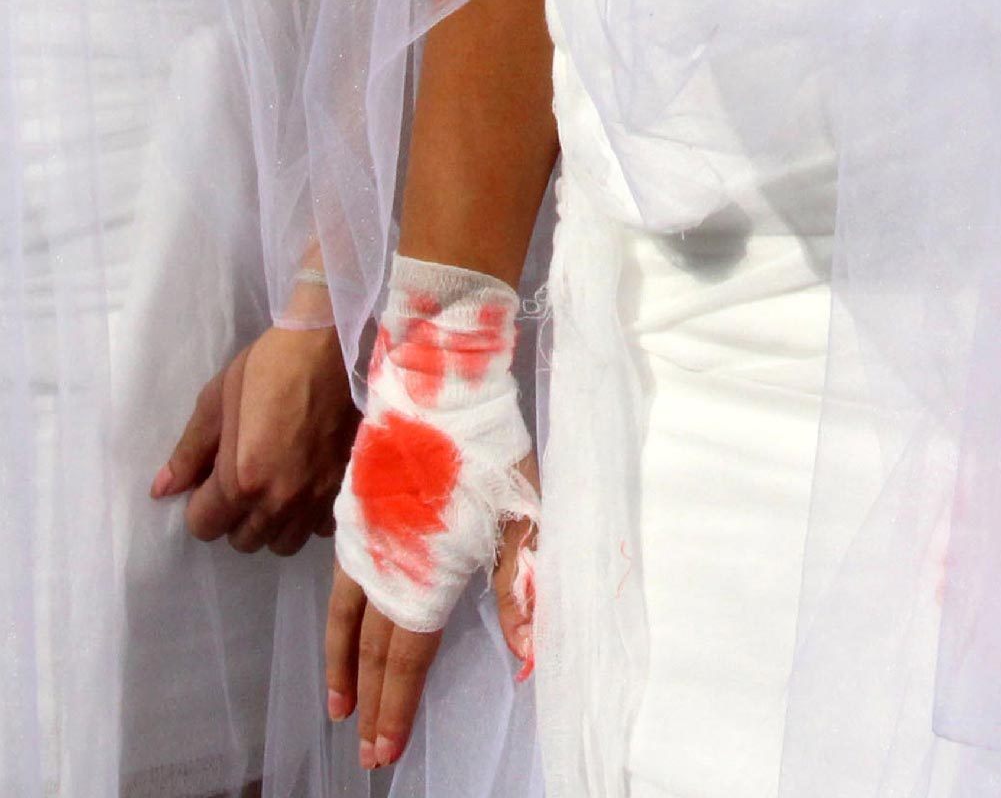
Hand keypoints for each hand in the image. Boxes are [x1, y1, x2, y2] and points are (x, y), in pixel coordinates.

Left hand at [155, 325, 358, 555]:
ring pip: (284, 542)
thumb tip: (163, 489)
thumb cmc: (271, 365)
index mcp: (242, 479)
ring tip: (273, 489)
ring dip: (271, 523)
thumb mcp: (216, 400)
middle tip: (240, 482)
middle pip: (244, 541)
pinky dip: (309, 517)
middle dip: (234, 518)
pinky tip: (305, 487)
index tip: (209, 481)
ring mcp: (319, 497)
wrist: (337, 345)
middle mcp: (281, 499)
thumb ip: (189, 452)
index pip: (204, 527)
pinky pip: (322, 528)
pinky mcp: (347, 487)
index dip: (199, 506)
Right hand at [325, 463, 536, 770]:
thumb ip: (522, 587)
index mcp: (428, 570)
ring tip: (340, 709)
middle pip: (375, 650)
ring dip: (344, 669)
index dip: (395, 705)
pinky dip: (336, 622)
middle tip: (366, 753)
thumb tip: (527, 655)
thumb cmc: (491, 448)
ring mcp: (365, 541)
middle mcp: (388, 564)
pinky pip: (339, 586)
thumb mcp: (526, 514)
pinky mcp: (354, 517)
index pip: (406, 656)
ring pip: (348, 622)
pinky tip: (339, 638)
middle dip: (372, 703)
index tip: (383, 749)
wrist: (439, 385)